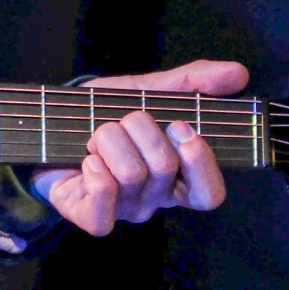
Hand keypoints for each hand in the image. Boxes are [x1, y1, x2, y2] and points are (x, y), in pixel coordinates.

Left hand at [32, 59, 249, 235]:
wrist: (51, 124)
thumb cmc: (106, 113)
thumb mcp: (148, 90)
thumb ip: (192, 82)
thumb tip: (237, 73)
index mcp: (177, 176)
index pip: (209, 194)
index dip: (202, 164)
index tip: (183, 127)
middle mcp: (155, 198)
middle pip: (165, 169)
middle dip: (140, 130)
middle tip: (124, 118)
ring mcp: (124, 210)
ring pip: (130, 176)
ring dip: (108, 140)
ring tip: (97, 133)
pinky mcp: (91, 216)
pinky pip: (102, 205)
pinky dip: (94, 172)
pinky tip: (87, 159)